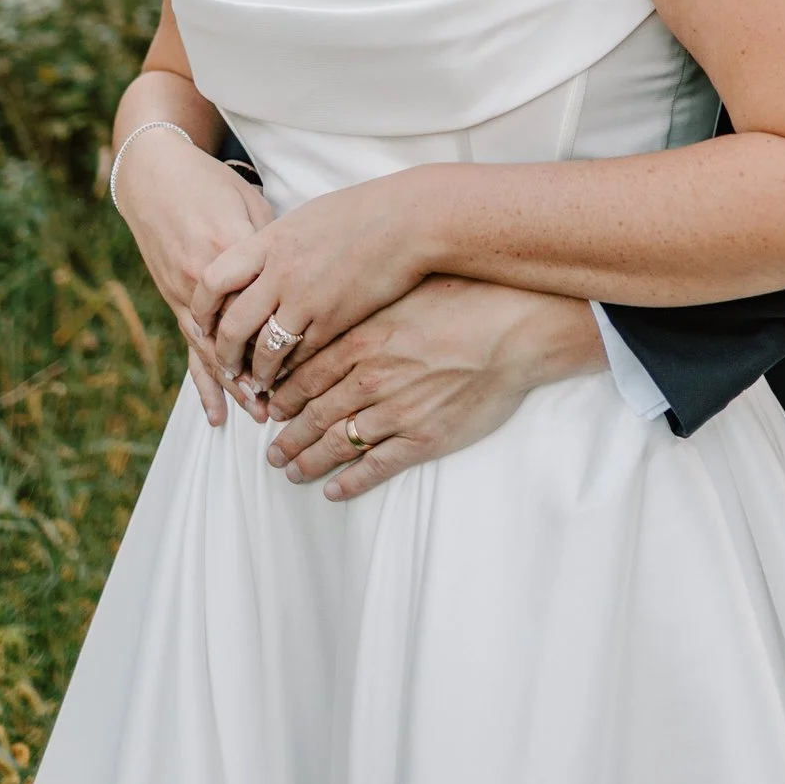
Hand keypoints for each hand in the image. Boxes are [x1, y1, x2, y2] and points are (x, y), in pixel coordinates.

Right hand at [115, 136, 274, 425]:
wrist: (154, 175)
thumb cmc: (211, 183)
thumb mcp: (249, 204)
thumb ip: (271, 245)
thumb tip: (301, 278)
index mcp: (231, 250)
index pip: (264, 302)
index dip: (288, 333)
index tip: (315, 358)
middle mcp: (205, 278)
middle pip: (238, 335)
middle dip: (263, 371)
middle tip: (291, 401)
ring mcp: (185, 292)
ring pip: (213, 350)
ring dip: (236, 385)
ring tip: (259, 414)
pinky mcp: (173, 298)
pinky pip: (191, 347)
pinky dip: (204, 380)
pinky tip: (216, 412)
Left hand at [192, 170, 434, 392]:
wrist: (408, 221)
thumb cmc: (361, 213)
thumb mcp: (304, 219)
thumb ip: (273, 244)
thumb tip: (254, 262)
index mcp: (269, 242)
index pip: (213, 280)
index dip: (201, 307)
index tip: (202, 324)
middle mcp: (281, 272)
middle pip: (232, 324)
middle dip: (223, 354)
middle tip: (225, 368)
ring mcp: (307, 299)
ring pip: (264, 349)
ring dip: (257, 372)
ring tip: (257, 384)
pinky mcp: (335, 321)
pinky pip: (301, 356)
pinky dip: (292, 371)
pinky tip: (292, 378)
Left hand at [264, 277, 605, 499]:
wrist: (514, 328)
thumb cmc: (465, 299)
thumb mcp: (403, 293)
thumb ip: (366, 311)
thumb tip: (334, 316)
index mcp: (361, 341)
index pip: (305, 376)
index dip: (282, 396)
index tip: (269, 406)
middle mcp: (369, 380)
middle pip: (313, 414)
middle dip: (287, 435)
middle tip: (270, 450)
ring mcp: (394, 413)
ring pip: (337, 444)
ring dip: (308, 461)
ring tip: (291, 472)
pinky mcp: (422, 439)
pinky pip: (376, 467)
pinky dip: (350, 482)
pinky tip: (333, 490)